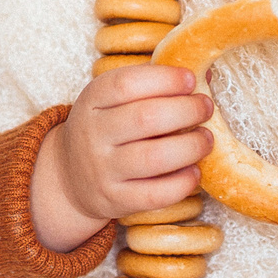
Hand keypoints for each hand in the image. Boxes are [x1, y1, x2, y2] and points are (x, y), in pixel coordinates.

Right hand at [29, 66, 214, 250]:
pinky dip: (182, 183)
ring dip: (191, 146)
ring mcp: (102, 169)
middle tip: (206, 108)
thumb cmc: (106, 129)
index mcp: (92, 100)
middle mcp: (93, 134)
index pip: (126, 83)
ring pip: (154, 157)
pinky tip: (194, 172)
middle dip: (187, 110)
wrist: (71, 176)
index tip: (190, 79)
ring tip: (206, 139)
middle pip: (146, 118)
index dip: (164, 79)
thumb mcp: (113, 101)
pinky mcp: (114, 199)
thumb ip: (151, 86)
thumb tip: (204, 77)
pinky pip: (155, 194)